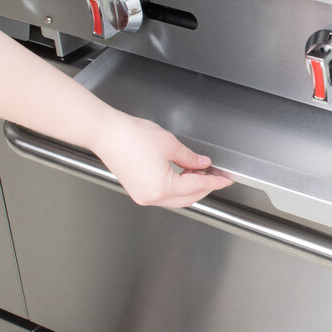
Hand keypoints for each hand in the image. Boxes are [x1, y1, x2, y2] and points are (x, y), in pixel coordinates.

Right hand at [91, 111, 232, 206]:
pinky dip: (177, 187)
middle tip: (215, 175)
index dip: (215, 181)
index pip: (198, 186)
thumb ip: (190, 158)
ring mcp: (143, 196)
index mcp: (162, 188)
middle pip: (188, 198)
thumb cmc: (130, 136)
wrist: (105, 133)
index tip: (226, 179)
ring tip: (199, 171)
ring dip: (191, 188)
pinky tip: (183, 174)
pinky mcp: (137, 190)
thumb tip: (202, 164)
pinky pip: (164, 195)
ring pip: (176, 199)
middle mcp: (152, 197)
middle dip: (204, 187)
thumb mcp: (170, 144)